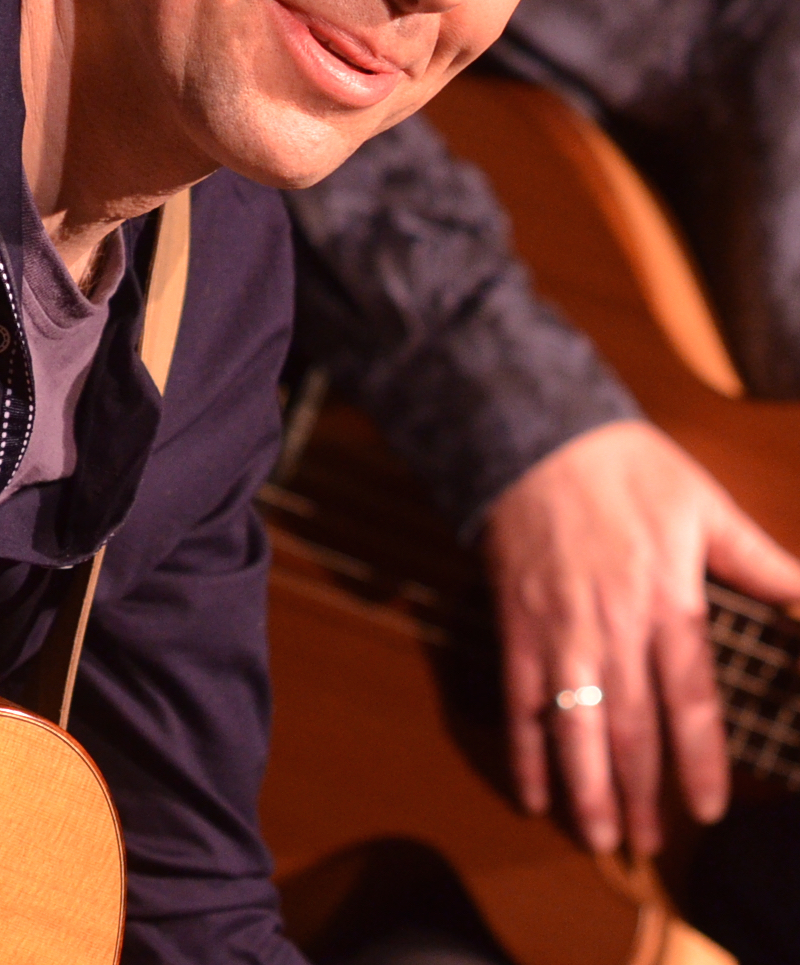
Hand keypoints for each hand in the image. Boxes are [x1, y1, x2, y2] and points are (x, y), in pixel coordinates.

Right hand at [483, 419, 799, 855]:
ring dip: (587, 787)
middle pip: (632, 728)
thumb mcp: (706, 506)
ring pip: (575, 725)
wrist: (533, 436)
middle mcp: (614, 628)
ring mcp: (560, 631)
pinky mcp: (517, 625)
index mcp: (667, 601)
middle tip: (649, 843)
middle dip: (642, 793)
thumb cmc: (625, 466)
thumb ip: (761, 563)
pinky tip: (536, 790)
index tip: (709, 808)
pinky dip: (526, 749)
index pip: (688, 699)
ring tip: (599, 836)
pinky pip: (521, 700)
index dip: (698, 760)